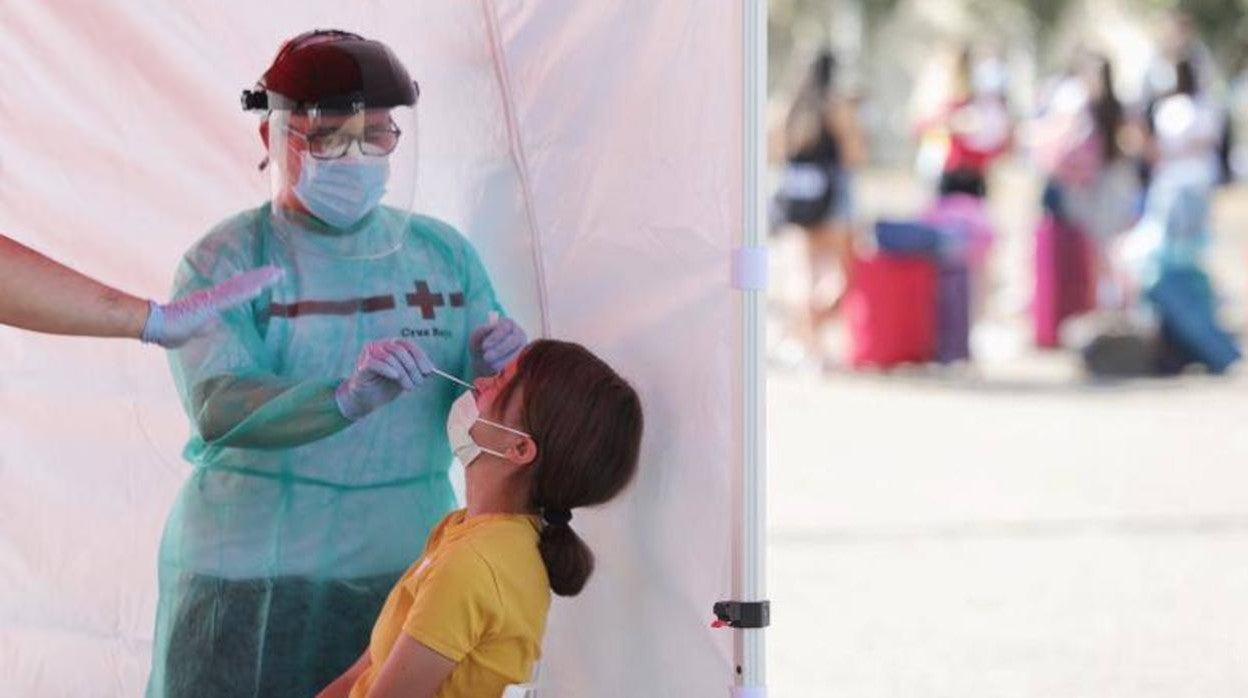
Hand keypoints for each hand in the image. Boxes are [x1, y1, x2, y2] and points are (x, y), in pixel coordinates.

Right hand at [144, 266, 283, 347]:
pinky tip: (261, 287)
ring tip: (277, 273)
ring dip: (260, 280)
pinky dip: (247, 291)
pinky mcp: (210, 303)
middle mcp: (214, 297)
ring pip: (241, 287)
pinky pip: (232, 296)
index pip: (236, 291)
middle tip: (280, 271)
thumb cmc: (170, 330)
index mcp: (212, 302)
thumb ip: (205, 325)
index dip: (251, 284)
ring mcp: (213, 299)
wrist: (156, 326)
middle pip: (242, 285)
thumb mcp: (193, 330)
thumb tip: (215, 322)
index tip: (265, 278)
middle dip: (262, 278)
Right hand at [335, 339, 433, 420]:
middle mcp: (380, 345)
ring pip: (390, 358)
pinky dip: (388, 369)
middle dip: (413, 368)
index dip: (420, 357)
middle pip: (400, 351)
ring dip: (403, 374)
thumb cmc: (387, 386)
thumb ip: (417, 371)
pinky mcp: (362, 365)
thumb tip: (431, 370)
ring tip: (409, 387)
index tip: (428, 371)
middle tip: (419, 383)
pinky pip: (376, 363)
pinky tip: (396, 377)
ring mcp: (369, 354)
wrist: (367, 399)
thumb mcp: (406, 377)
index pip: (408, 345)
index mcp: (392, 345)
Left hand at [469, 316, 526, 375]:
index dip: (495, 337)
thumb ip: (481, 331)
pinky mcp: (522, 359)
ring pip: (516, 353)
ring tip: (488, 364)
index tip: (484, 346)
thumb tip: (490, 327)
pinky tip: (494, 369)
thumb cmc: (481, 343)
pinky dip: (505, 366)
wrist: (485, 358)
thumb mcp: (477, 336)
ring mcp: (522, 347)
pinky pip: (517, 363)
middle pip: (513, 340)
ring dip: (501, 360)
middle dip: (499, 349)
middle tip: (486, 357)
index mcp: (508, 323)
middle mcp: (519, 334)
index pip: (505, 328)